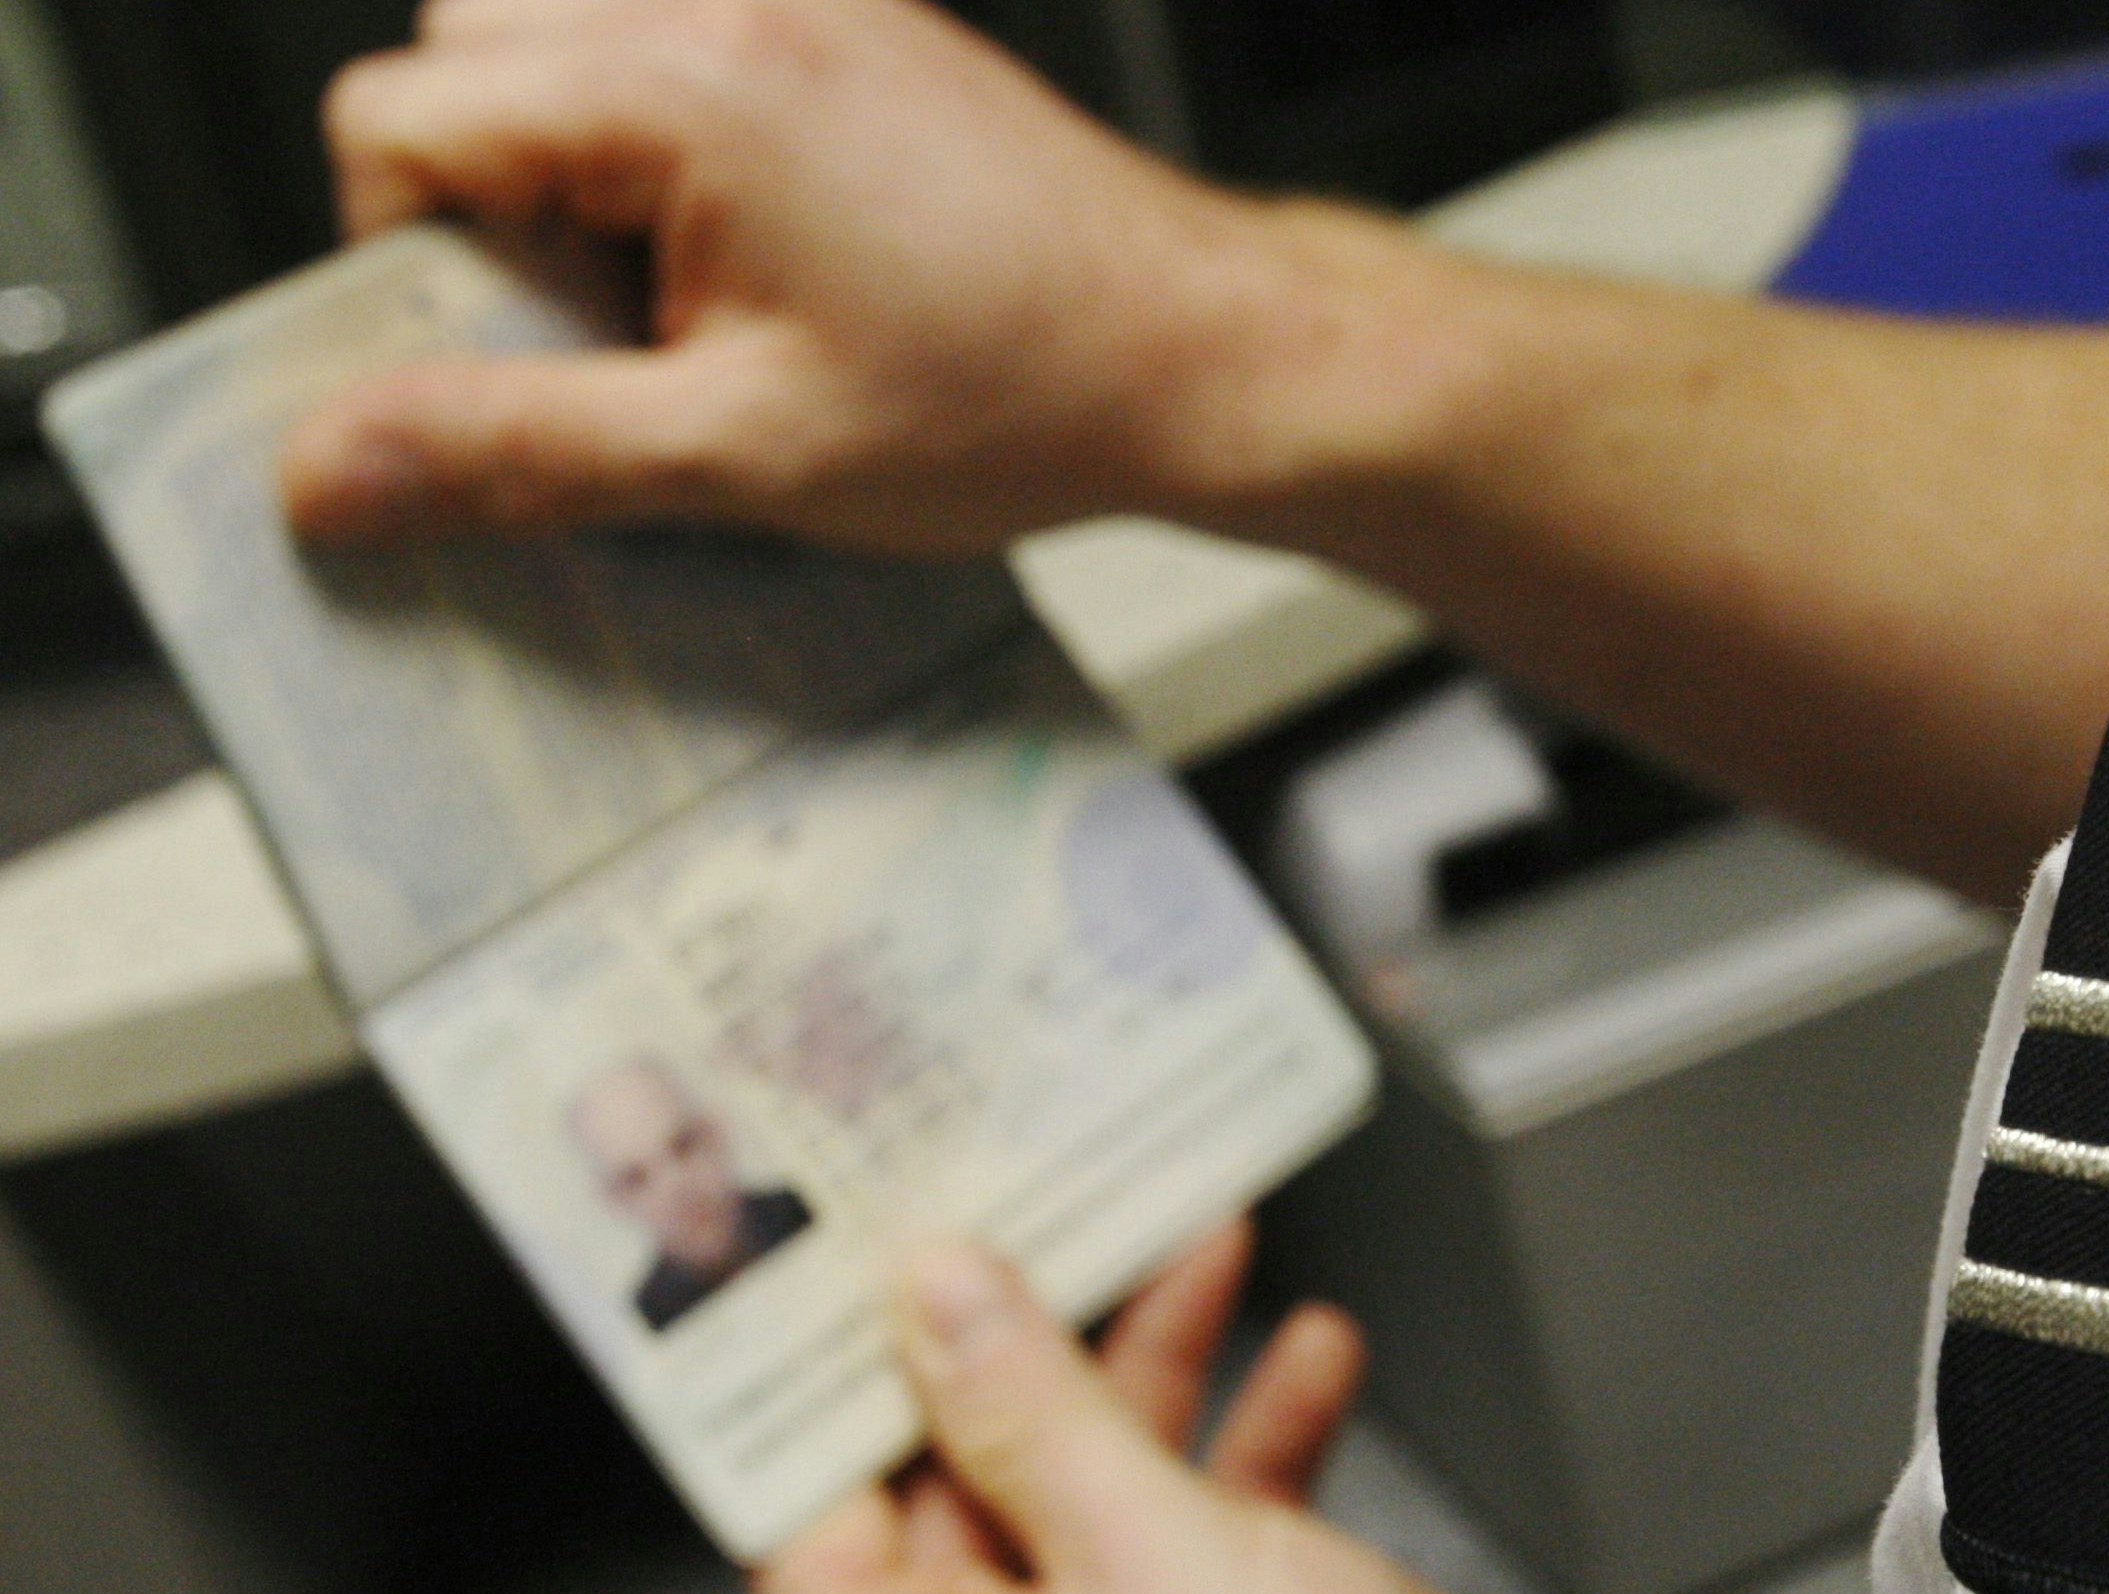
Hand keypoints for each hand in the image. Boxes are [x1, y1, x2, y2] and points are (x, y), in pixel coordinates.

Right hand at [282, 0, 1481, 552]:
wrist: (1203, 358)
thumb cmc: (1027, 393)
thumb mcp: (744, 456)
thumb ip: (519, 450)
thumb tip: (336, 464)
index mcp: (688, 84)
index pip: (400, 115)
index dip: (407, 256)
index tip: (495, 355)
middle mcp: (737, 4)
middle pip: (472, 46)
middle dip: (489, 193)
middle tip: (599, 328)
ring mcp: (803, 3)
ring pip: (571, 33)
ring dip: (576, 161)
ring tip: (682, 297)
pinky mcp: (854, 30)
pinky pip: (683, 43)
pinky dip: (672, 141)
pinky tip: (755, 259)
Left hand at [752, 1224, 1630, 1593]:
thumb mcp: (1152, 1546)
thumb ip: (1035, 1409)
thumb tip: (940, 1306)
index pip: (808, 1503)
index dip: (840, 1368)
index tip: (872, 1251)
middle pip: (962, 1485)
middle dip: (1035, 1344)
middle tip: (1064, 1218)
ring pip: (1086, 1508)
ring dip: (1159, 1382)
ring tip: (1206, 1255)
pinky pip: (1181, 1560)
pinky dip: (1238, 1462)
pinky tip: (1305, 1370)